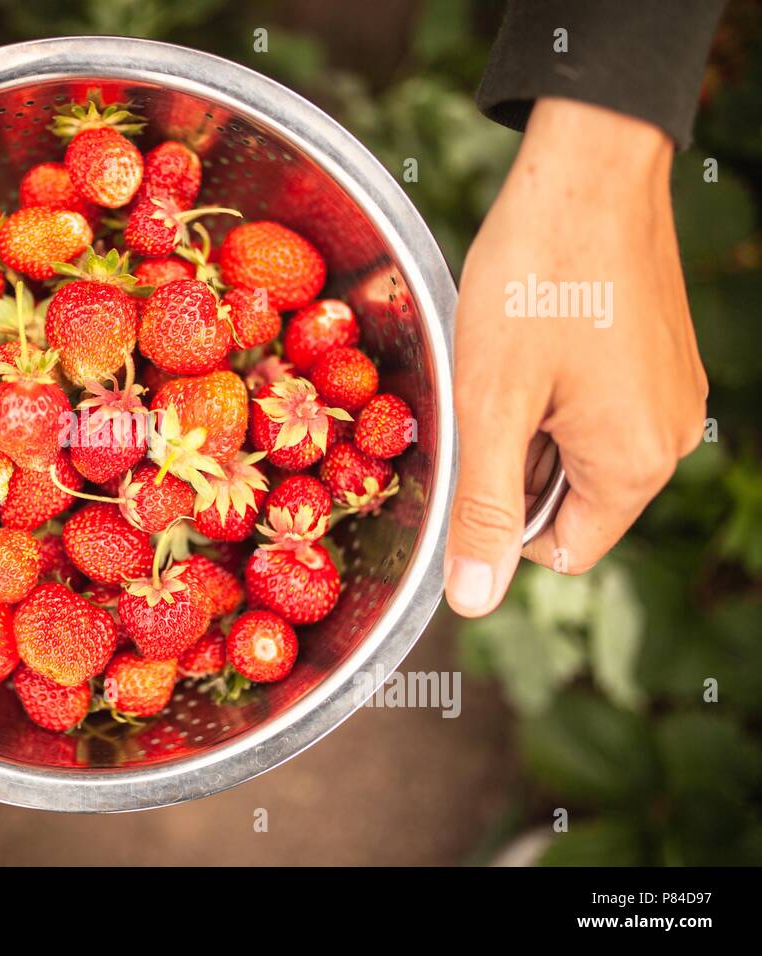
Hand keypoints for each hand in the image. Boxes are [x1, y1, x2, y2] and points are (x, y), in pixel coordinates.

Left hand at [445, 97, 706, 615]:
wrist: (590, 169)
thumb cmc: (536, 282)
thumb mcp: (492, 405)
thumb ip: (485, 507)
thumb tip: (474, 601)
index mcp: (633, 466)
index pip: (559, 551)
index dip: (498, 519)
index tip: (470, 454)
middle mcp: (669, 439)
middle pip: (568, 501)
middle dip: (513, 462)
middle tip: (486, 393)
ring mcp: (672, 394)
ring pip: (576, 450)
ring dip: (529, 422)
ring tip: (510, 357)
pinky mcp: (662, 357)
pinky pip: (597, 406)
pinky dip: (554, 389)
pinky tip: (534, 336)